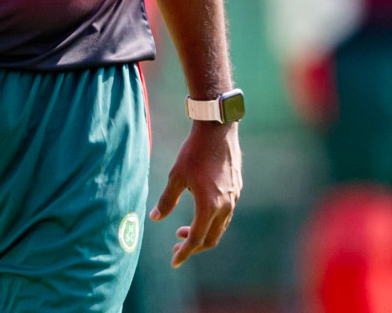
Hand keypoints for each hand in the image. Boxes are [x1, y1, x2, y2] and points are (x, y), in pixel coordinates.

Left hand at [150, 121, 241, 265]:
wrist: (218, 129)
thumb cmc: (194, 151)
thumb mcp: (176, 176)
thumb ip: (166, 201)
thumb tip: (154, 219)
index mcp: (209, 205)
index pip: (197, 239)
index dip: (185, 253)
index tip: (174, 261)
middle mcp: (225, 205)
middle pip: (211, 238)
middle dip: (194, 247)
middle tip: (176, 247)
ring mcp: (234, 197)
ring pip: (220, 226)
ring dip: (203, 233)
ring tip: (184, 230)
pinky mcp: (236, 189)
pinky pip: (226, 213)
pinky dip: (212, 220)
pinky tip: (200, 212)